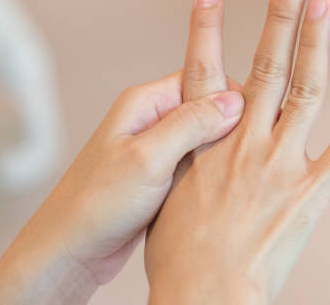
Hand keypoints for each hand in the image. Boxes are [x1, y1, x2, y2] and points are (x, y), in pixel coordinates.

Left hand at [0, 70, 243, 303]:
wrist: (72, 249)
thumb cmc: (98, 203)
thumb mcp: (148, 158)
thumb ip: (191, 125)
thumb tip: (234, 100)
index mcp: (143, 103)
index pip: (199, 78)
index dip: (230, 94)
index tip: (257, 114)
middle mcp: (149, 120)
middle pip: (203, 107)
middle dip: (230, 123)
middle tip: (256, 145)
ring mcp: (154, 148)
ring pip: (201, 138)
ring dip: (220, 149)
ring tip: (245, 167)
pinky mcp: (158, 175)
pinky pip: (193, 162)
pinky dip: (209, 169)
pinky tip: (226, 185)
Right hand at [145, 0, 329, 303]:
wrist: (204, 295)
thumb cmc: (178, 253)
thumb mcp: (167, 197)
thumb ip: (185, 160)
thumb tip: (192, 141)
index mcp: (203, 143)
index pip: (202, 71)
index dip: (204, 29)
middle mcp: (244, 142)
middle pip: (264, 66)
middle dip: (278, 17)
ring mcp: (281, 163)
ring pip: (304, 91)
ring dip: (316, 45)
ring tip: (325, 5)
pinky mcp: (311, 190)